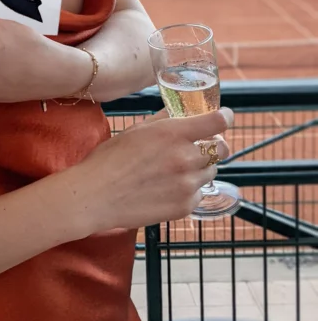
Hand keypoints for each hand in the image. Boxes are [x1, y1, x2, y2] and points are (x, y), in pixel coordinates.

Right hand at [57, 107, 233, 238]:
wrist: (96, 196)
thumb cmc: (110, 159)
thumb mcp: (137, 130)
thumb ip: (164, 120)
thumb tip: (180, 113)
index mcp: (174, 134)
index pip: (217, 122)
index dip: (225, 117)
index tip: (224, 117)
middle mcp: (186, 158)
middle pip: (221, 150)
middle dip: (214, 146)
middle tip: (199, 147)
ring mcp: (187, 185)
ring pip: (210, 173)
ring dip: (199, 169)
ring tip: (174, 171)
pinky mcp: (185, 207)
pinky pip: (199, 194)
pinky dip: (190, 190)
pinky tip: (168, 188)